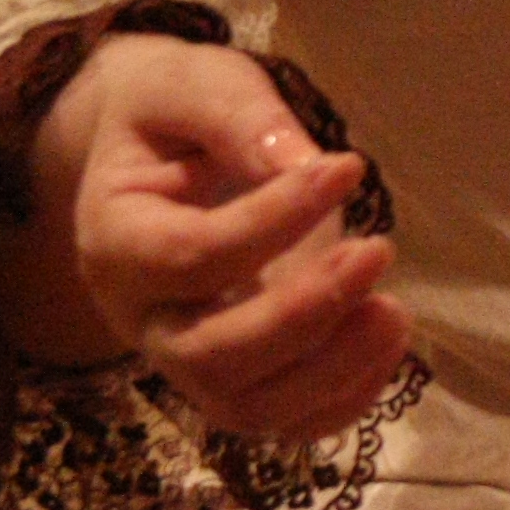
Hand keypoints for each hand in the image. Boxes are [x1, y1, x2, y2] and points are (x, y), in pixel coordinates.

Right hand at [0, 33, 415, 442]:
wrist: (155, 150)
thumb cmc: (175, 114)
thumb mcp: (194, 86)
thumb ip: (239, 118)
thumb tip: (302, 165)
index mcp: (115, 239)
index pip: (192, 256)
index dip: (275, 221)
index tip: (348, 167)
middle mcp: (140, 316)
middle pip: (209, 357)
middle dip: (302, 314)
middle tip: (378, 249)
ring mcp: (183, 357)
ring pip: (243, 407)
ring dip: (329, 371)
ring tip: (394, 312)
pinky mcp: (232, 375)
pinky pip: (279, 423)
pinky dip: (338, 402)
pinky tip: (385, 343)